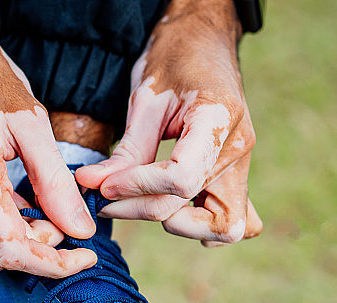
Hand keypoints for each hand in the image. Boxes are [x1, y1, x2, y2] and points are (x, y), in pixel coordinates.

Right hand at [0, 0, 95, 275]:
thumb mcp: (30, 121)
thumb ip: (54, 182)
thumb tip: (80, 230)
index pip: (12, 249)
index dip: (55, 263)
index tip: (85, 255)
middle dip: (37, 249)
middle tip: (62, 216)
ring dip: (18, 239)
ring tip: (41, 205)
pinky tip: (18, 201)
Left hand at [77, 0, 261, 245]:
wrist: (205, 41)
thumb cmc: (175, 59)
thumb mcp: (145, 99)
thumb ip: (126, 151)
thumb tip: (93, 187)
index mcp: (217, 118)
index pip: (181, 179)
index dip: (137, 187)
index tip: (105, 185)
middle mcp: (238, 147)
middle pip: (196, 208)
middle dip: (146, 211)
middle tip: (110, 200)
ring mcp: (243, 164)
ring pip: (227, 227)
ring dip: (181, 225)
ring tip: (140, 204)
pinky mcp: (236, 174)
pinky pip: (238, 220)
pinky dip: (205, 225)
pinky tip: (174, 213)